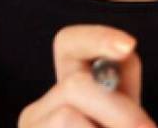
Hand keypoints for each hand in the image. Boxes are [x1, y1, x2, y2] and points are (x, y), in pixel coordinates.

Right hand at [17, 25, 152, 127]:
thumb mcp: (124, 114)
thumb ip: (120, 82)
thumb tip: (124, 50)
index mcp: (63, 96)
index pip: (69, 43)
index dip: (97, 38)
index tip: (128, 45)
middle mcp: (38, 110)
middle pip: (74, 86)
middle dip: (119, 111)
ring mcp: (29, 127)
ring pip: (67, 116)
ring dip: (109, 127)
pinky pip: (69, 127)